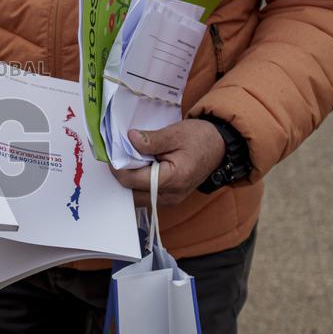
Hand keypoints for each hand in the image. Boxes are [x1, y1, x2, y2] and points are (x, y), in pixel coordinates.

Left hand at [110, 119, 224, 206]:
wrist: (220, 147)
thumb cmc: (199, 138)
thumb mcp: (176, 133)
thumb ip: (152, 139)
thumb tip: (129, 139)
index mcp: (173, 179)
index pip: (133, 180)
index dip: (118, 166)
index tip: (113, 152)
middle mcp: (170, 196)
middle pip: (132, 191)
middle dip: (122, 173)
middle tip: (119, 155)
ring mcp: (169, 200)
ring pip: (136, 196)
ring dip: (129, 179)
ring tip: (130, 159)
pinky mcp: (168, 199)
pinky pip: (145, 195)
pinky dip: (138, 182)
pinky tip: (139, 167)